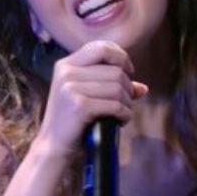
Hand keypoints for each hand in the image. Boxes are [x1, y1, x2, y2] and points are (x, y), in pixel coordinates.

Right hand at [36, 40, 148, 156]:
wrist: (54, 147)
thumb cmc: (73, 122)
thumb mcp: (88, 97)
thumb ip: (112, 86)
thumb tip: (143, 88)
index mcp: (66, 64)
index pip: (101, 48)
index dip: (121, 58)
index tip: (129, 73)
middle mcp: (67, 72)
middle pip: (116, 71)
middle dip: (128, 88)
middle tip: (125, 103)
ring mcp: (71, 88)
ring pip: (118, 88)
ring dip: (128, 104)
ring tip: (122, 114)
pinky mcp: (79, 105)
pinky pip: (116, 105)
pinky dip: (125, 115)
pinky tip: (120, 122)